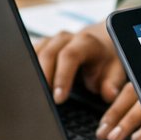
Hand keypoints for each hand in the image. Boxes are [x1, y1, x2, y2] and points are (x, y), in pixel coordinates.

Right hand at [33, 23, 140, 139]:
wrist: (100, 42)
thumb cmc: (107, 60)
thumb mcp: (117, 70)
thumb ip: (113, 82)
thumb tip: (109, 94)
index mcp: (86, 42)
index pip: (70, 56)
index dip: (62, 77)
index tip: (58, 98)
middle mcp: (66, 38)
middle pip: (48, 54)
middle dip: (43, 78)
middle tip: (41, 101)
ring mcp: (51, 41)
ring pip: (34, 53)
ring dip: (31, 73)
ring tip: (30, 96)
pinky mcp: (40, 46)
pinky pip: (28, 55)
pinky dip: (25, 69)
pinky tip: (24, 86)